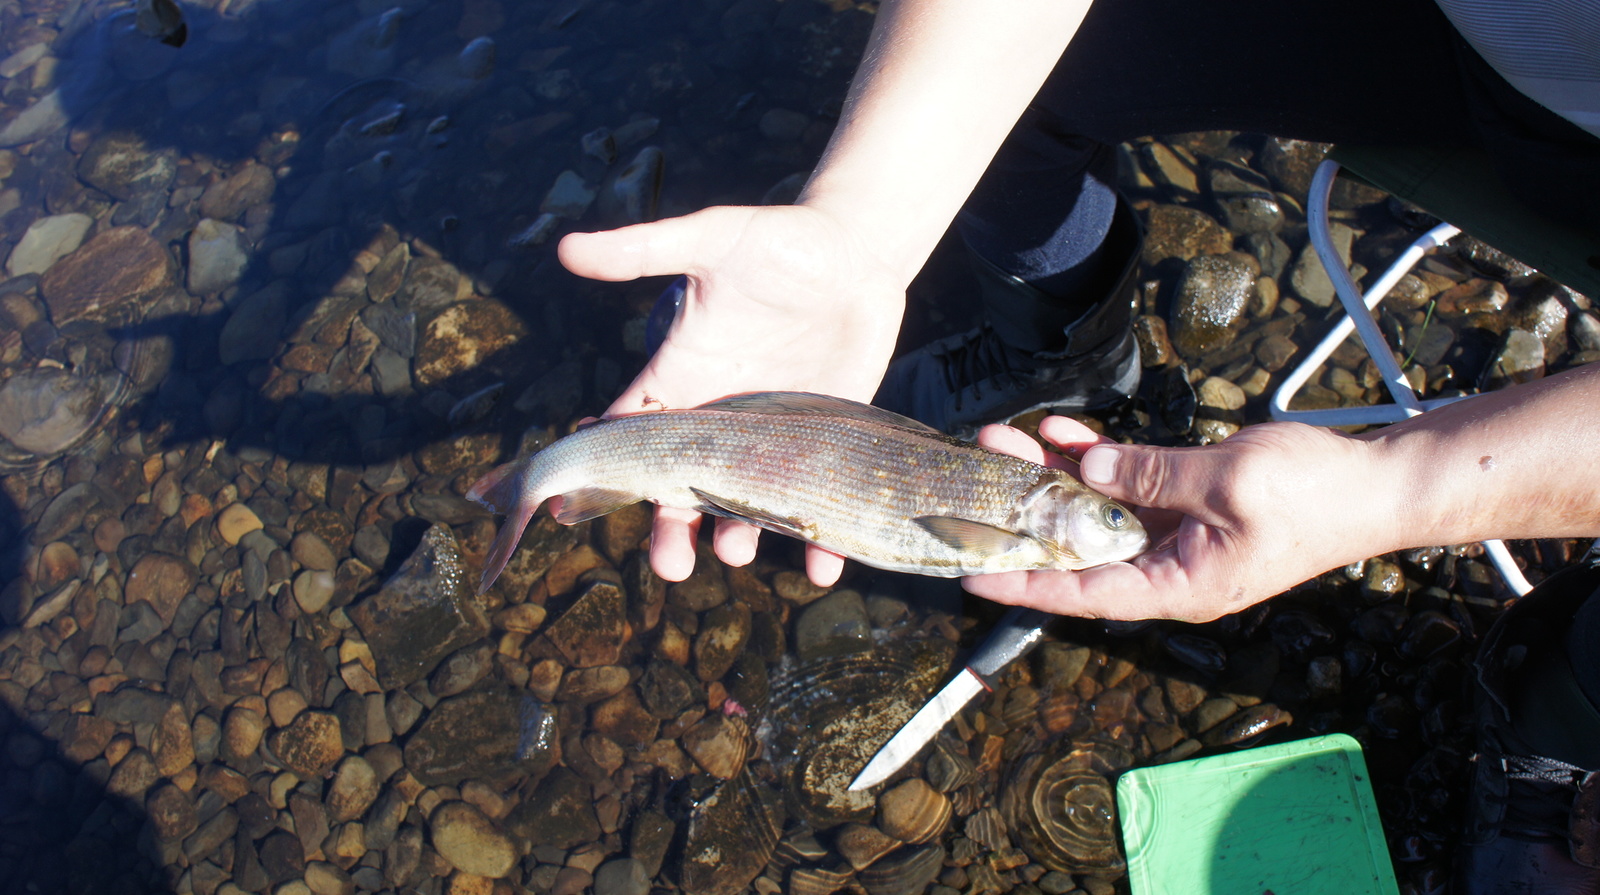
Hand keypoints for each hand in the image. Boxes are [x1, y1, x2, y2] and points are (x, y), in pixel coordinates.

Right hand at [558, 203, 908, 583]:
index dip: (604, 468)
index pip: (631, 432)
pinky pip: (817, 503)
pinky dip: (822, 541)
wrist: (857, 253)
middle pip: (682, 486)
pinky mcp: (825, 443)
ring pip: (744, 504)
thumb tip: (566, 248)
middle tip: (670, 565)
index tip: (576, 506)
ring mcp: (773, 437)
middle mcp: (720, 417)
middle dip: (671, 528)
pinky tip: (825, 567)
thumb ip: (642, 249)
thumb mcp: (710, 238)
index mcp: (682, 376)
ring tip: (737, 551)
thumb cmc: (777, 240)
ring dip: (737, 535)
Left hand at [962, 416, 1392, 621]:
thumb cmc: (1312, 495)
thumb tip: (1090, 468)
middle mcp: (1169, 569)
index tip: (971, 575)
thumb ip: (1152, 477)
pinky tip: (1063, 431)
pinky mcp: (1191, 506)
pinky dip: (1098, 459)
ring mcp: (1179, 538)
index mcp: (1177, 585)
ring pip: (1098, 510)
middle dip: (1028, 507)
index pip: (1081, 592)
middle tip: (981, 465)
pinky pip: (1131, 486)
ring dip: (1055, 474)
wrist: (1375, 483)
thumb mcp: (1224, 483)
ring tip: (1006, 437)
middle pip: (1080, 546)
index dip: (1023, 583)